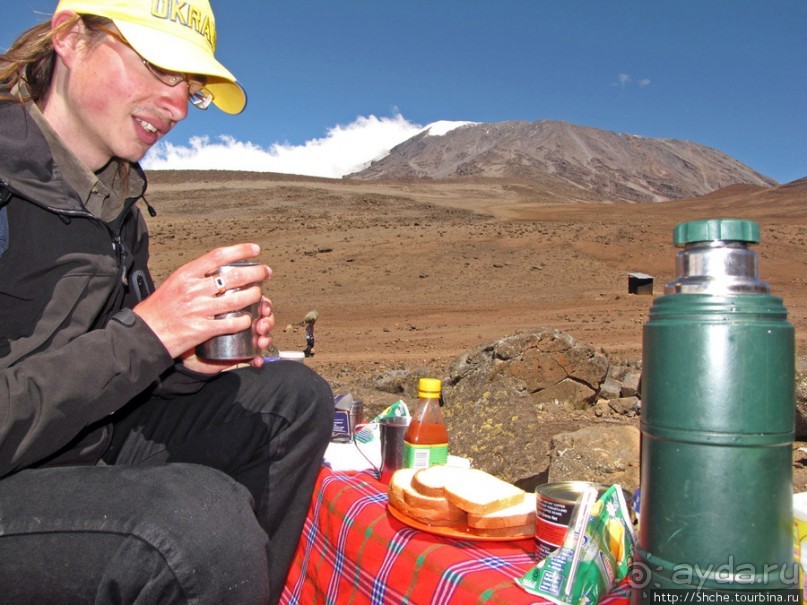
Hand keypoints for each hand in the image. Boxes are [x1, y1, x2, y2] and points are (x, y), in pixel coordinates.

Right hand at [133, 244, 271, 363]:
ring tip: (260, 296)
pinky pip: (231, 323)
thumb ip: (194, 277)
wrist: (143, 334)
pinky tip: (248, 319)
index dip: (240, 251)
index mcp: (186, 275)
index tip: (254, 250)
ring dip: (255, 296)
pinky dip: (244, 321)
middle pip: (234, 276)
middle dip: (256, 273)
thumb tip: (216, 269)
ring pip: (238, 299)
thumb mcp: (172, 284)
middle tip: (266, 273)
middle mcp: (193, 289)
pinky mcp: (202, 329)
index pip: (218, 256)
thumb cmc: (157, 311)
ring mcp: (198, 309)